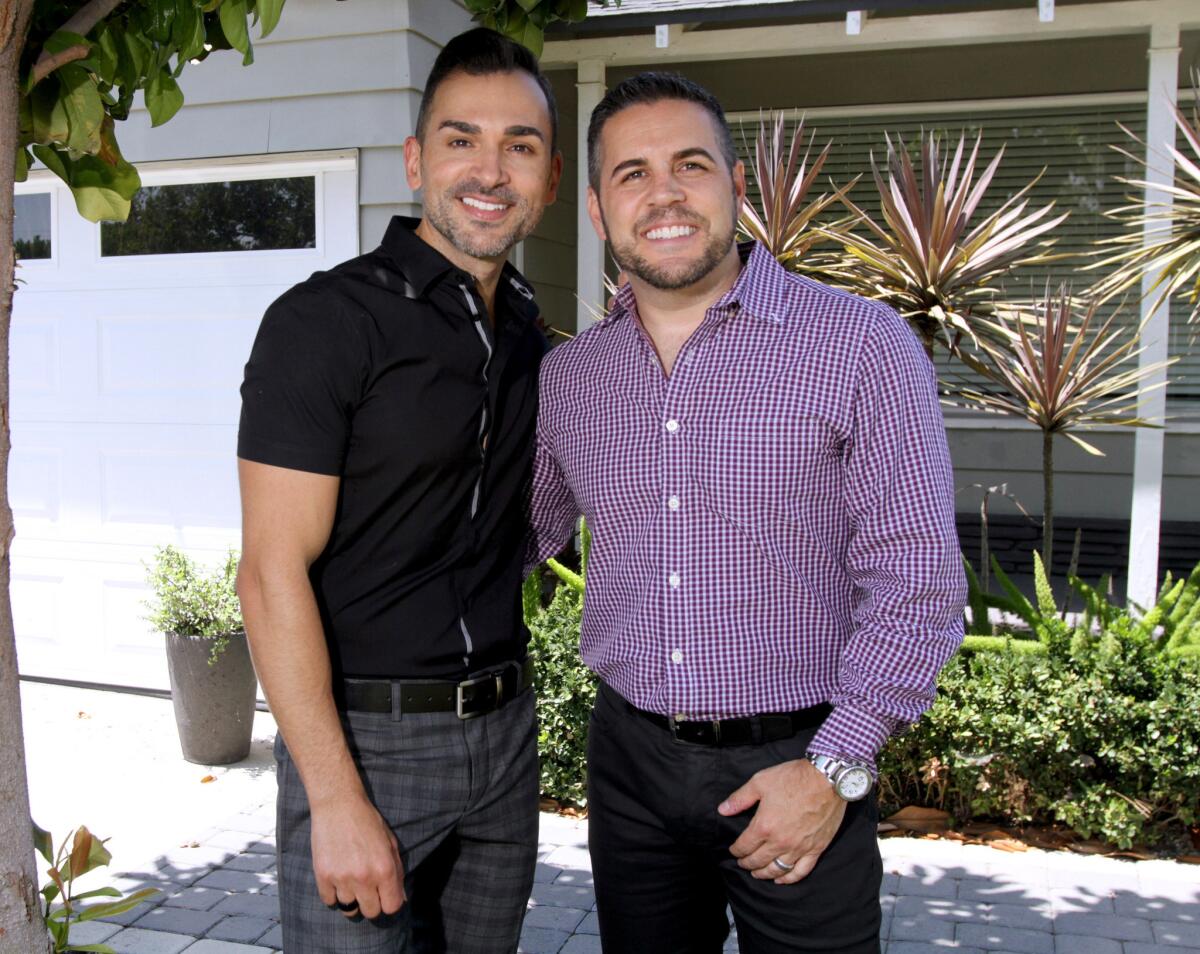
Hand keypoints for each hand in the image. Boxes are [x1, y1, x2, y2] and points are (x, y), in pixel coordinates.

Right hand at [310, 793, 405, 918]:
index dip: (389, 902)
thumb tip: (399, 899)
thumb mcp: (390, 843)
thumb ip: (397, 872)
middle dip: (371, 902)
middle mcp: (364, 877)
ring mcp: (342, 878)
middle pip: (370, 912)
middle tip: (367, 887)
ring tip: (350, 878)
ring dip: (351, 897)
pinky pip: (329, 901)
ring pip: (348, 908)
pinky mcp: (323, 876)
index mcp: (385, 869)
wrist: (338, 804)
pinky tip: (337, 876)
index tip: (384, 895)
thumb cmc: (367, 821)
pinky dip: (333, 893)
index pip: (391, 907)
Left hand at [718, 758, 845, 884]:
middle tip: (743, 863)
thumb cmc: (793, 778)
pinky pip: (801, 871)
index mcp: (764, 826)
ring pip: (777, 870)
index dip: (736, 851)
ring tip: (758, 873)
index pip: (744, 846)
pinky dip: (789, 879)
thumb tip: (723, 810)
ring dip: (764, 874)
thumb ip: (740, 799)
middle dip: (747, 863)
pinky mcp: (816, 849)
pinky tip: (781, 880)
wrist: (826, 779)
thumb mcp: (760, 782)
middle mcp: (780, 842)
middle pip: (758, 861)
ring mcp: (799, 848)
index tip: (733, 851)